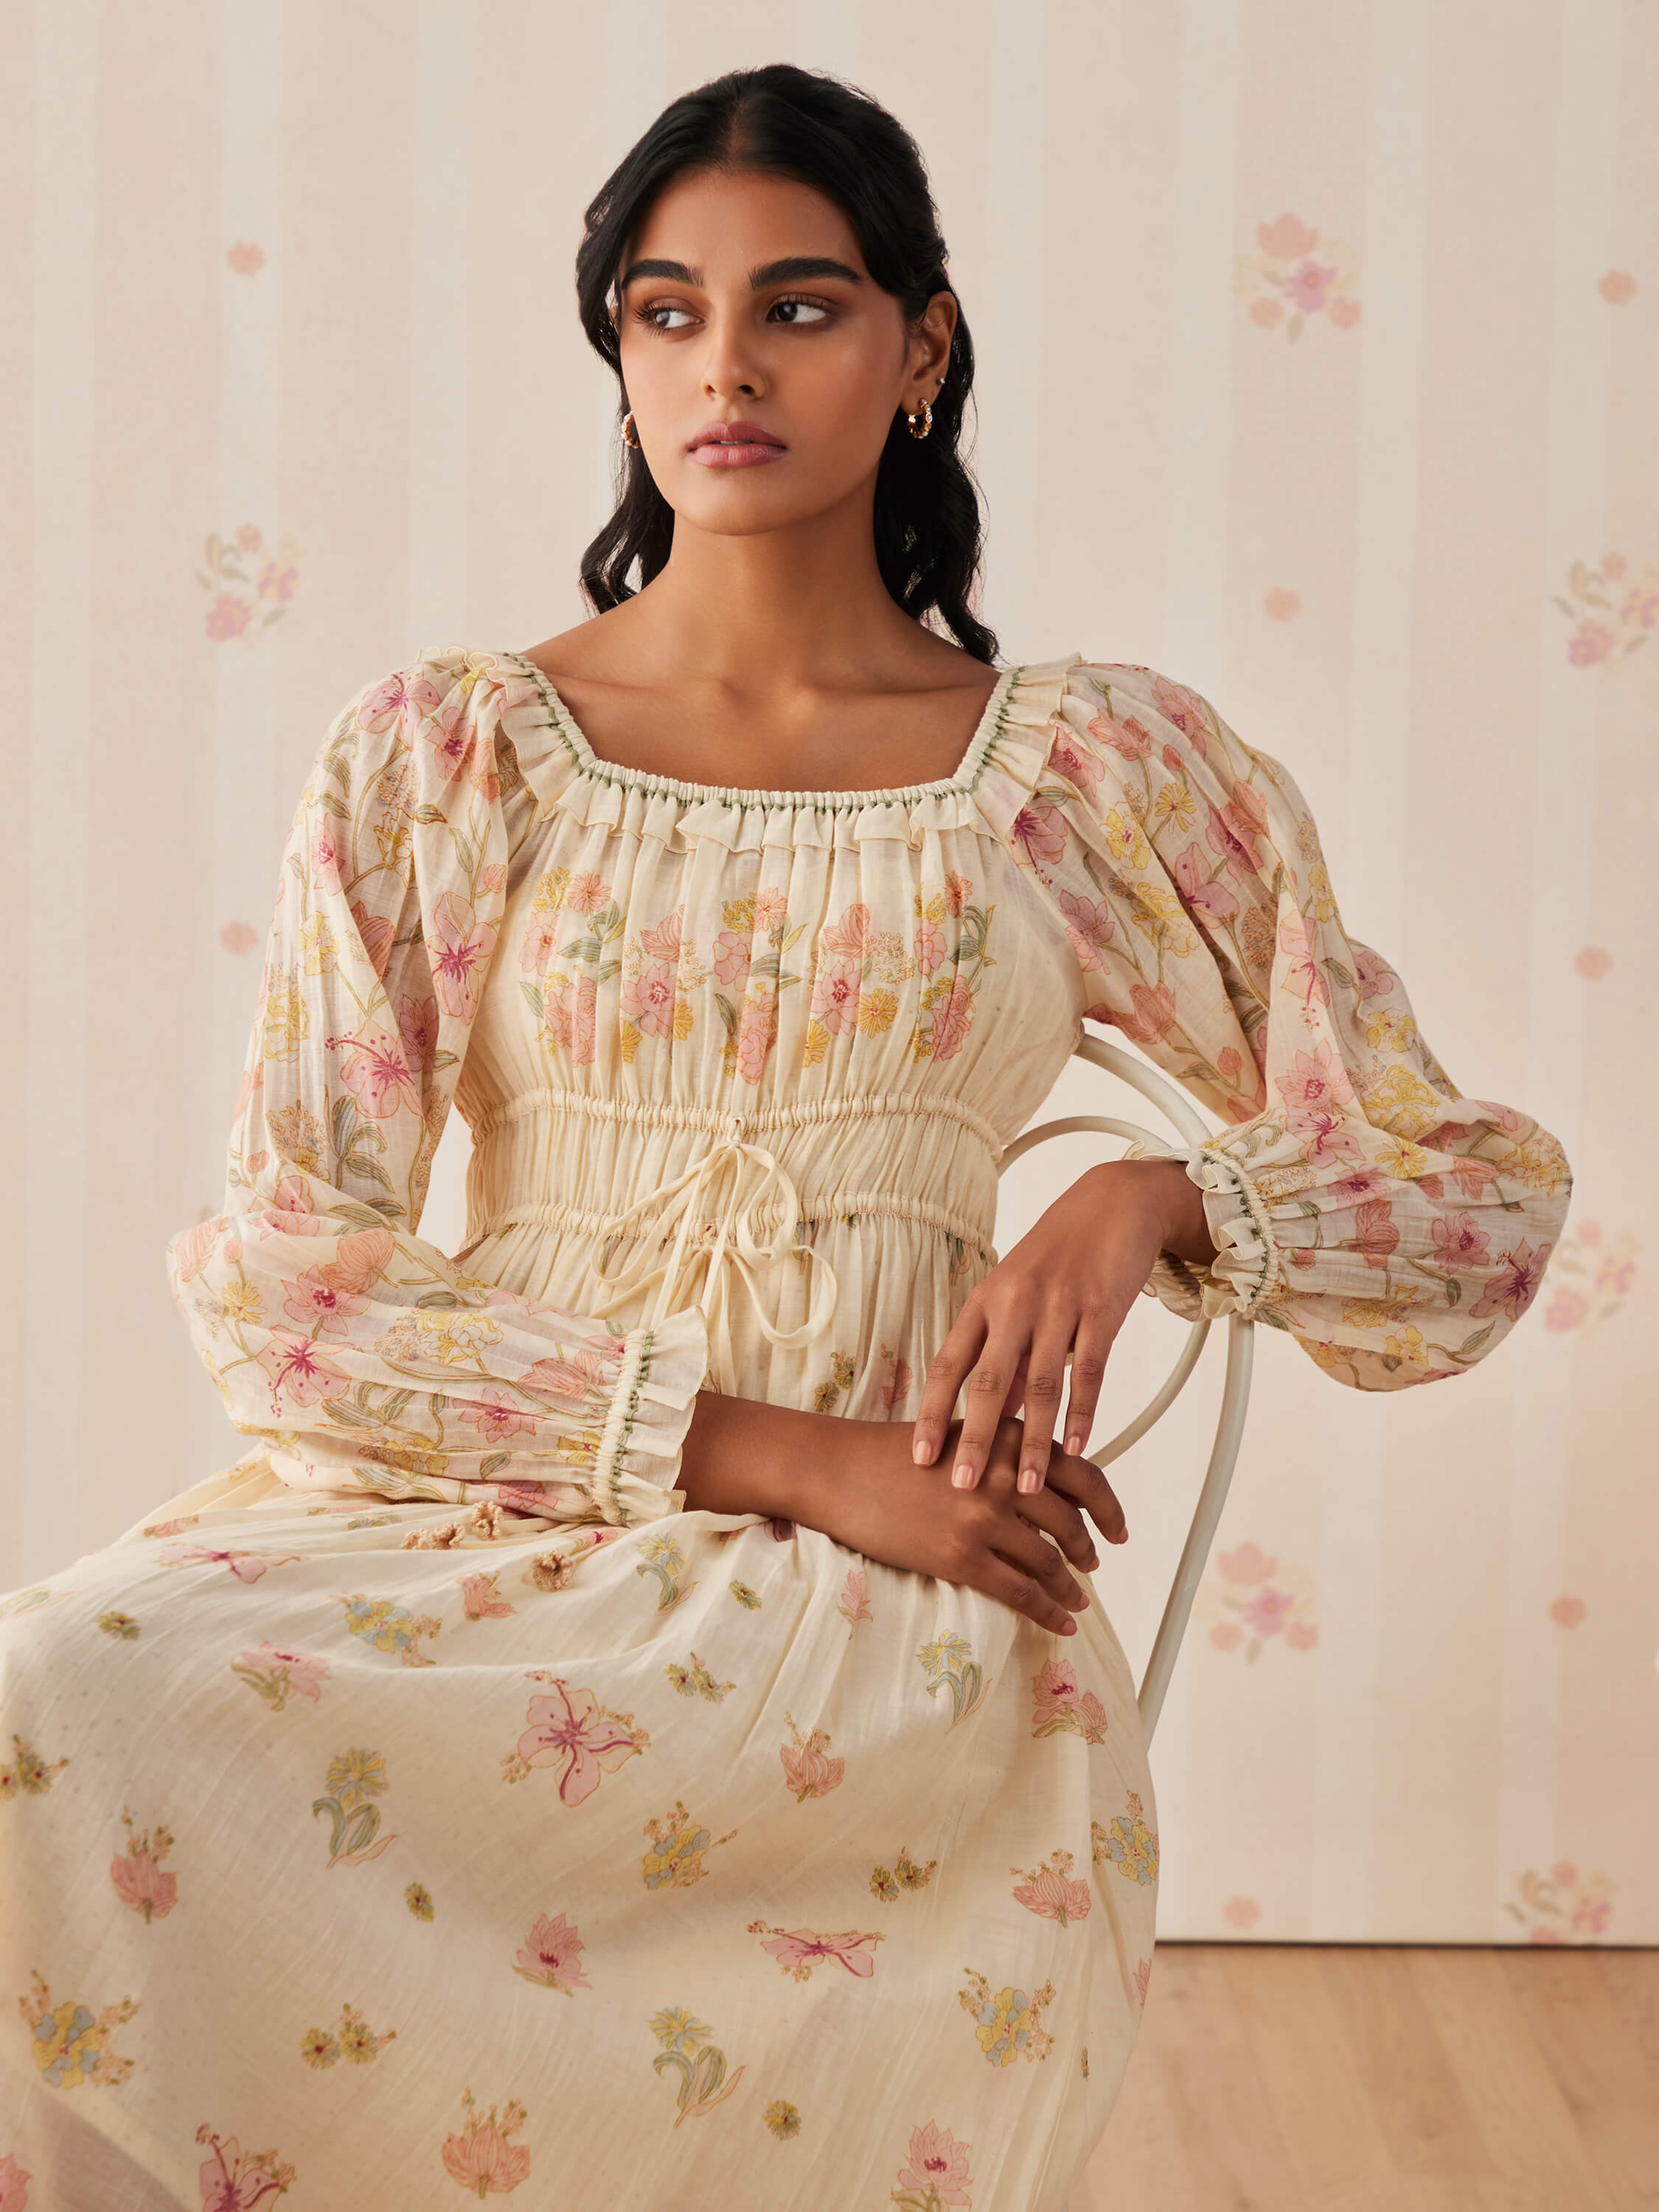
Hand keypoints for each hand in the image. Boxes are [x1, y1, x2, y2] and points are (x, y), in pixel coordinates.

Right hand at [801, 1412, 1129, 1637]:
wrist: (839, 1471)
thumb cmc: (891, 1454)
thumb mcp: (960, 1434)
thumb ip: (1003, 1455)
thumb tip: (1044, 1488)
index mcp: (1007, 1439)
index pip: (1081, 1474)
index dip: (1108, 1506)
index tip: (1118, 1529)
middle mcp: (1003, 1476)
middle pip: (1070, 1521)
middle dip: (1088, 1549)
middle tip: (1093, 1565)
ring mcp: (983, 1519)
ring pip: (1050, 1561)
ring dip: (1071, 1586)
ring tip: (1078, 1599)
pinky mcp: (960, 1557)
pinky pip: (1021, 1593)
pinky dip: (1049, 1611)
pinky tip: (1061, 1622)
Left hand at [911, 1155, 1213, 1496]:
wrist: (1113, 1202)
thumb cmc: (1059, 1254)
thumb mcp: (1017, 1296)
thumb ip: (1003, 1354)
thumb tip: (990, 1417)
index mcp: (985, 1301)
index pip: (949, 1364)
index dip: (933, 1413)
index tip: (920, 1457)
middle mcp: (1015, 1303)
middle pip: (988, 1380)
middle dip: (974, 1438)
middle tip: (964, 1487)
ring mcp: (1059, 1305)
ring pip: (1041, 1383)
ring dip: (1032, 1440)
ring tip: (1025, 1486)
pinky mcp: (1102, 1308)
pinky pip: (1090, 1369)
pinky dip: (1084, 1411)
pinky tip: (1079, 1446)